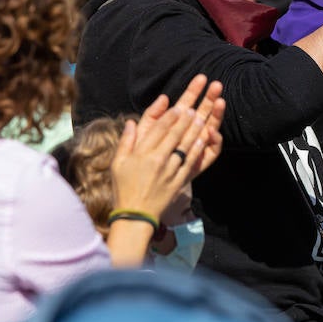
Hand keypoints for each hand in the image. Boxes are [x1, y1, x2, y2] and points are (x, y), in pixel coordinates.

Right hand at [111, 74, 224, 224]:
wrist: (134, 215)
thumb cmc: (124, 188)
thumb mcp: (118, 163)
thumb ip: (126, 141)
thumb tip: (132, 122)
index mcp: (142, 154)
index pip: (159, 130)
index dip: (170, 116)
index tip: (178, 106)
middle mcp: (157, 160)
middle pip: (174, 134)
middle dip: (185, 119)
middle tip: (194, 106)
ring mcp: (169, 171)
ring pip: (185, 146)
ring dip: (194, 130)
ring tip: (202, 117)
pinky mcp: (178, 181)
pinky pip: (190, 162)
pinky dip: (197, 149)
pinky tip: (203, 139)